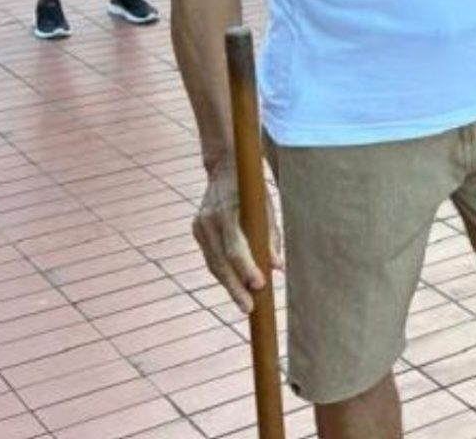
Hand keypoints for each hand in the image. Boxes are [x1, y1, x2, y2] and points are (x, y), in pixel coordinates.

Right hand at [192, 169, 281, 314]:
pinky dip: (222, 272)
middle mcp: (208, 220)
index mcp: (227, 212)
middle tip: (250, 309)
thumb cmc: (253, 188)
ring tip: (244, 304)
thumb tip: (278, 267)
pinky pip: (210, 257)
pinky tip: (233, 285)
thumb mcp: (267, 206)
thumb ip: (271, 236)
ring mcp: (199, 226)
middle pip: (221, 262)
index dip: (247, 268)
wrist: (225, 166)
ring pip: (213, 263)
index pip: (236, 247)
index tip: (260, 286)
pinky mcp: (197, 230)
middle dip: (235, 287)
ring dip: (228, 285)